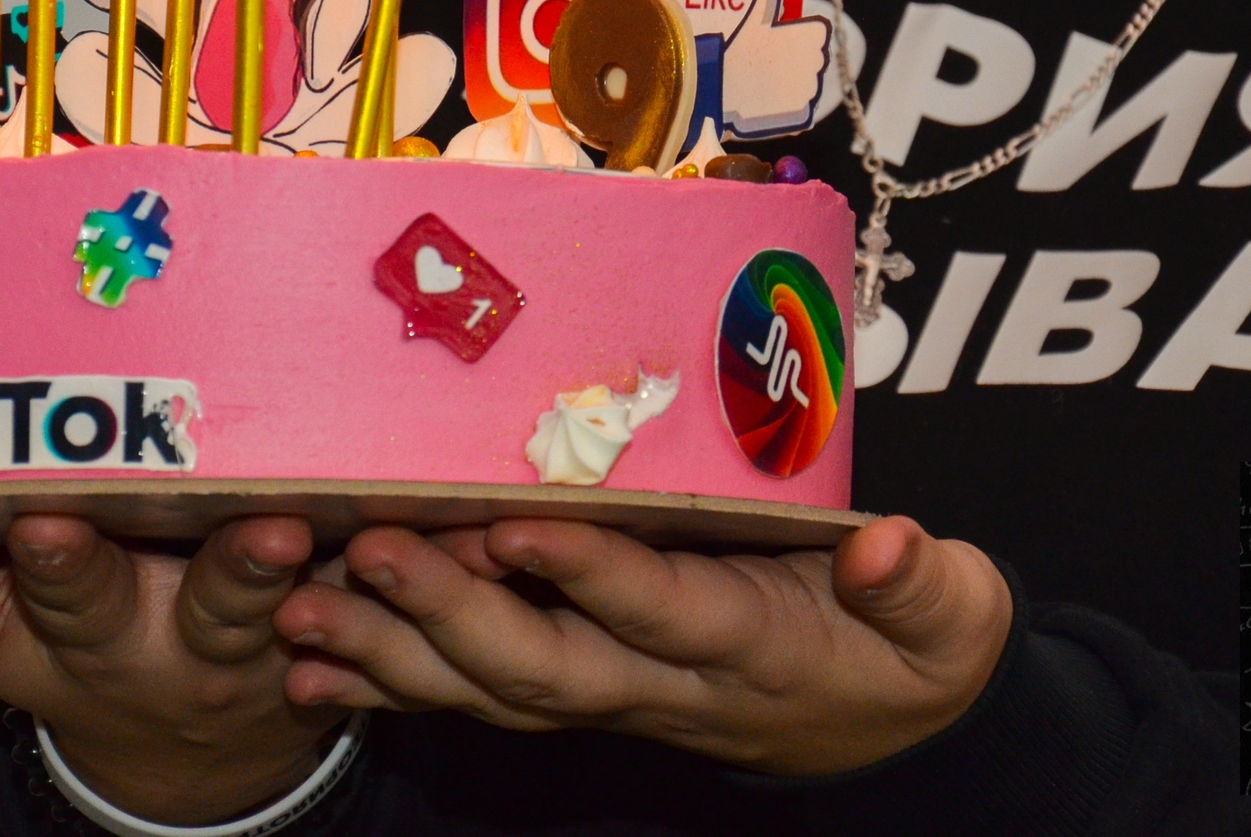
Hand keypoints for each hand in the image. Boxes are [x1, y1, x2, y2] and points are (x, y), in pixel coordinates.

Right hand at [0, 515, 346, 823]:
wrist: (209, 756)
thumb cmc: (95, 647)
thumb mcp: (11, 639)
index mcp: (34, 648)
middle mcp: (121, 654)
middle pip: (88, 609)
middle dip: (68, 566)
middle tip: (51, 526)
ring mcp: (221, 653)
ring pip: (229, 611)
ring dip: (244, 567)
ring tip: (270, 532)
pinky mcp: (311, 645)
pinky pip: (346, 612)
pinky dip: (370, 578)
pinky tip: (405, 533)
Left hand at [271, 515, 1010, 776]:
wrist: (887, 729)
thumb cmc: (914, 647)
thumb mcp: (953, 619)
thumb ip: (923, 588)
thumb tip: (893, 548)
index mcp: (753, 647)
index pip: (665, 609)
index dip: (592, 574)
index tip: (518, 521)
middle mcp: (664, 685)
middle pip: (547, 663)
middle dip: (455, 612)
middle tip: (372, 548)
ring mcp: (612, 697)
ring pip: (488, 687)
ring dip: (390, 653)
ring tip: (297, 613)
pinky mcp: (576, 691)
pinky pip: (469, 699)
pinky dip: (384, 686)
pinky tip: (303, 669)